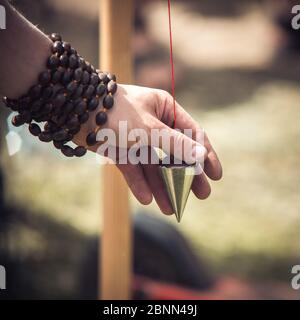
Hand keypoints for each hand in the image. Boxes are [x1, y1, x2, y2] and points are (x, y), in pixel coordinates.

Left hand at [74, 84, 221, 213]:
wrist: (76, 112)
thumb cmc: (117, 113)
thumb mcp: (151, 129)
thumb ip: (176, 143)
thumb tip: (202, 156)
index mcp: (165, 110)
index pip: (192, 135)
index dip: (205, 155)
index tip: (216, 175)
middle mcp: (153, 124)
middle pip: (175, 154)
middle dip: (186, 175)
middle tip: (201, 195)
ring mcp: (137, 138)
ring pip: (154, 165)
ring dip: (161, 186)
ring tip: (170, 209)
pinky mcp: (121, 150)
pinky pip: (134, 168)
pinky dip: (139, 183)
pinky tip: (146, 200)